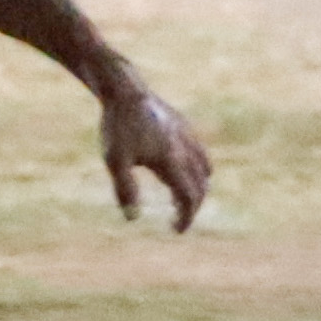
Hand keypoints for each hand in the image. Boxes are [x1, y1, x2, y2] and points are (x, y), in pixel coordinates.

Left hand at [97, 85, 214, 232]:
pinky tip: (182, 169)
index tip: (175, 230)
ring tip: (182, 197)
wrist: (124, 89)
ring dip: (198, 187)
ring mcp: (188, 136)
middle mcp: (186, 149)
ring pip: (205, 169)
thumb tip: (132, 219)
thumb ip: (125, 190)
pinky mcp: (184, 125)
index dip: (185, 217)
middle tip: (178, 220)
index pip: (189, 197)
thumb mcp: (115, 160)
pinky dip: (198, 168)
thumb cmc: (117, 126)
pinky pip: (200, 152)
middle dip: (192, 206)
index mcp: (172, 160)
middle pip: (201, 186)